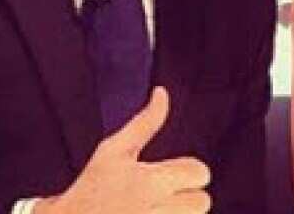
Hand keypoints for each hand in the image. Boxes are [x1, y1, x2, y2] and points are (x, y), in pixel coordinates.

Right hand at [34, 87, 211, 213]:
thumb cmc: (90, 188)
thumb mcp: (114, 151)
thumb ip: (145, 123)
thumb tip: (162, 93)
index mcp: (150, 182)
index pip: (199, 172)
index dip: (187, 173)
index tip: (169, 177)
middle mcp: (156, 210)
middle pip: (202, 202)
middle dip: (186, 199)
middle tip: (161, 198)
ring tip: (155, 212)